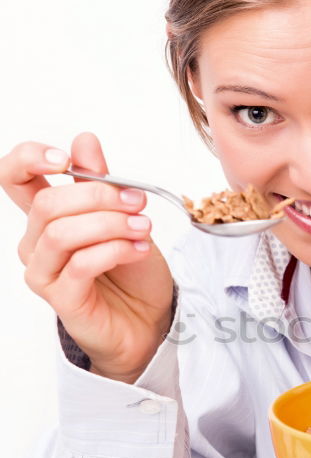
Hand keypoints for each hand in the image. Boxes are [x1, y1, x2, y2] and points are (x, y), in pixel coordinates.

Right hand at [1, 133, 173, 381]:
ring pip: (62, 234)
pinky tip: (137, 249)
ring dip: (109, 224)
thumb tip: (84, 140)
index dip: (29, 158)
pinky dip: (113, 250)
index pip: (13, 176)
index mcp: (46, 216)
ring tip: (143, 228)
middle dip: (97, 196)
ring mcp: (45, 272)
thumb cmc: (131, 268)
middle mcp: (36, 243)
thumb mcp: (123, 215)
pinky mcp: (62, 299)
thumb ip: (101, 180)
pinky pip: (80, 265)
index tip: (66, 159)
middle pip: (48, 204)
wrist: (149, 317)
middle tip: (137, 202)